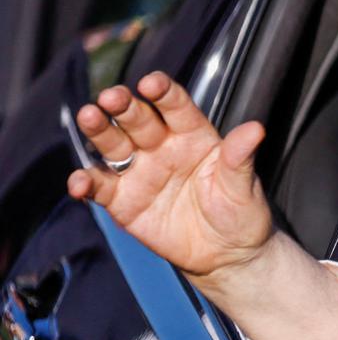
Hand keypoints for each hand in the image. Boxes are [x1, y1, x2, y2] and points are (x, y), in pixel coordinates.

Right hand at [67, 72, 274, 283]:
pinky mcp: (123, 200)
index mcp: (192, 135)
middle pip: (136, 118)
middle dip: (123, 105)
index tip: (152, 84)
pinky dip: (85, 183)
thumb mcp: (243, 187)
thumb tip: (256, 129)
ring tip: (90, 118)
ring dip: (99, 130)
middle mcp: (160, 146)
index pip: (175, 106)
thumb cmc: (240, 214)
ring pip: (112, 144)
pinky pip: (99, 187)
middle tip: (113, 98)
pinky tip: (79, 183)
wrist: (229, 255)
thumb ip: (240, 157)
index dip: (162, 92)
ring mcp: (139, 171)